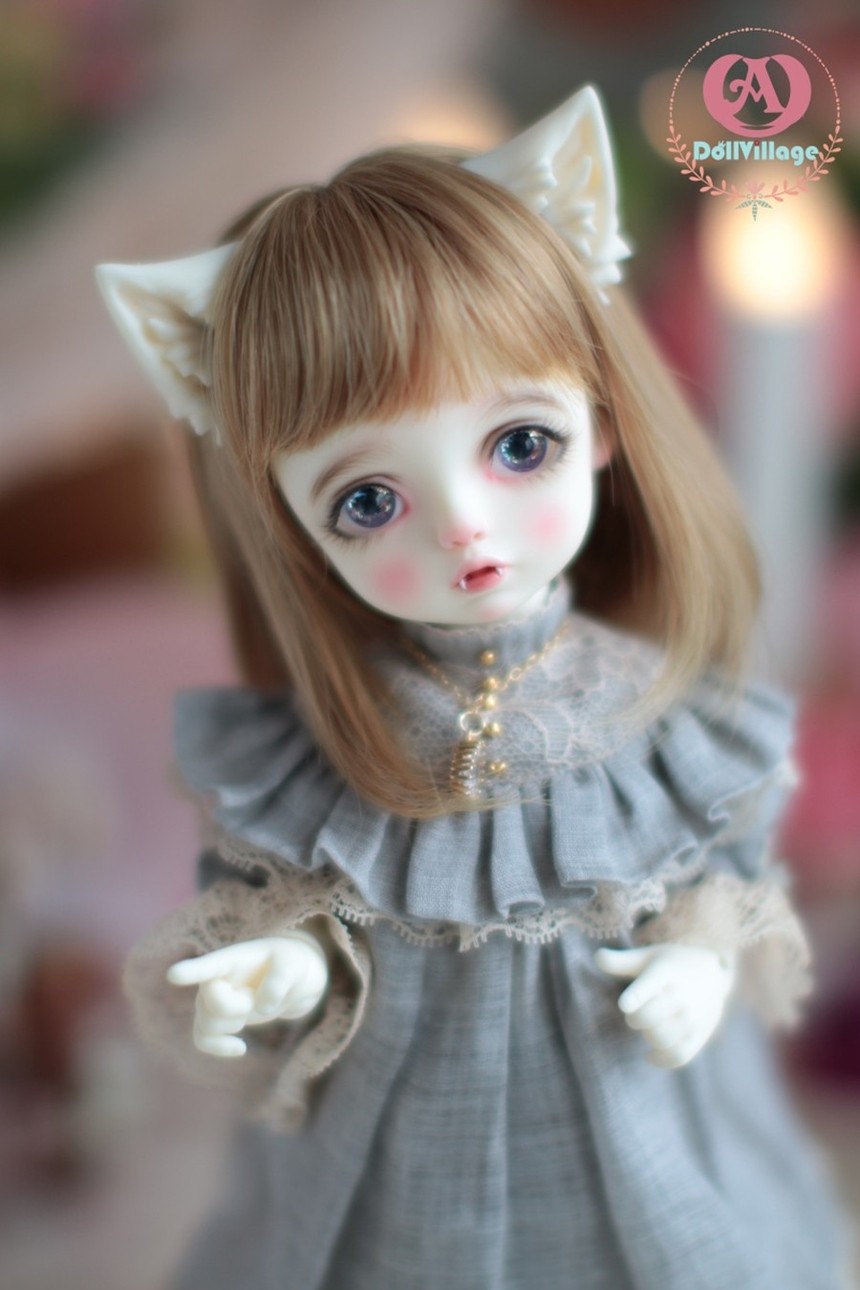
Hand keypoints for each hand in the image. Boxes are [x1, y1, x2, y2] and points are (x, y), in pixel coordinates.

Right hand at [167, 933, 328, 1057]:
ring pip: (206, 1024)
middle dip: (237, 1008)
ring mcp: (215, 999)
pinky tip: (241, 1048)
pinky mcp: (219, 1019)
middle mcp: (216, 978)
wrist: (294, 980)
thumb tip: (260, 1008)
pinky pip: (202, 1039)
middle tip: (254, 996)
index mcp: (232, 958)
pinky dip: (219, 1048)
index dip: (192, 971)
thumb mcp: (296, 965)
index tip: (174, 975)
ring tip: (251, 1006)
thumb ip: (280, 981)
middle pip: (210, 1003)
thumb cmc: (292, 964)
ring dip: (233, 1024)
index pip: (209, 965)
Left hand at [594, 943, 735, 1068]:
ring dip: (648, 1037)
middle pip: (649, 1018)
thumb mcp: (647, 957)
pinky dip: (661, 1060)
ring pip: (662, 1039)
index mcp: (665, 973)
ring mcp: (694, 1018)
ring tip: (648, 1027)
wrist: (712, 973)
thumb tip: (596, 957)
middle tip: (636, 1013)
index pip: (649, 987)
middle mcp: (681, 996)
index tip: (625, 1005)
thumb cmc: (670, 964)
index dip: (636, 997)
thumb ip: (620, 961)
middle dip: (634, 1019)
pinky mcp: (701, 1035)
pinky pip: (678, 1056)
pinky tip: (650, 1055)